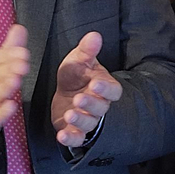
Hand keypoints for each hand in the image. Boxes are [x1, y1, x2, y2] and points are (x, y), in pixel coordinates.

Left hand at [51, 31, 122, 147]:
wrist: (65, 92)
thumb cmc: (76, 76)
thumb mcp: (79, 60)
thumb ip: (87, 51)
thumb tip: (94, 35)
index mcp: (104, 87)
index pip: (112, 90)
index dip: (105, 88)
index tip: (95, 83)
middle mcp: (99, 105)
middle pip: (101, 108)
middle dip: (90, 104)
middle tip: (79, 99)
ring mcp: (88, 119)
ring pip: (89, 123)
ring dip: (80, 120)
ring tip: (70, 114)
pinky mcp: (75, 130)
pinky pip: (77, 137)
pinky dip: (71, 138)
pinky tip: (62, 136)